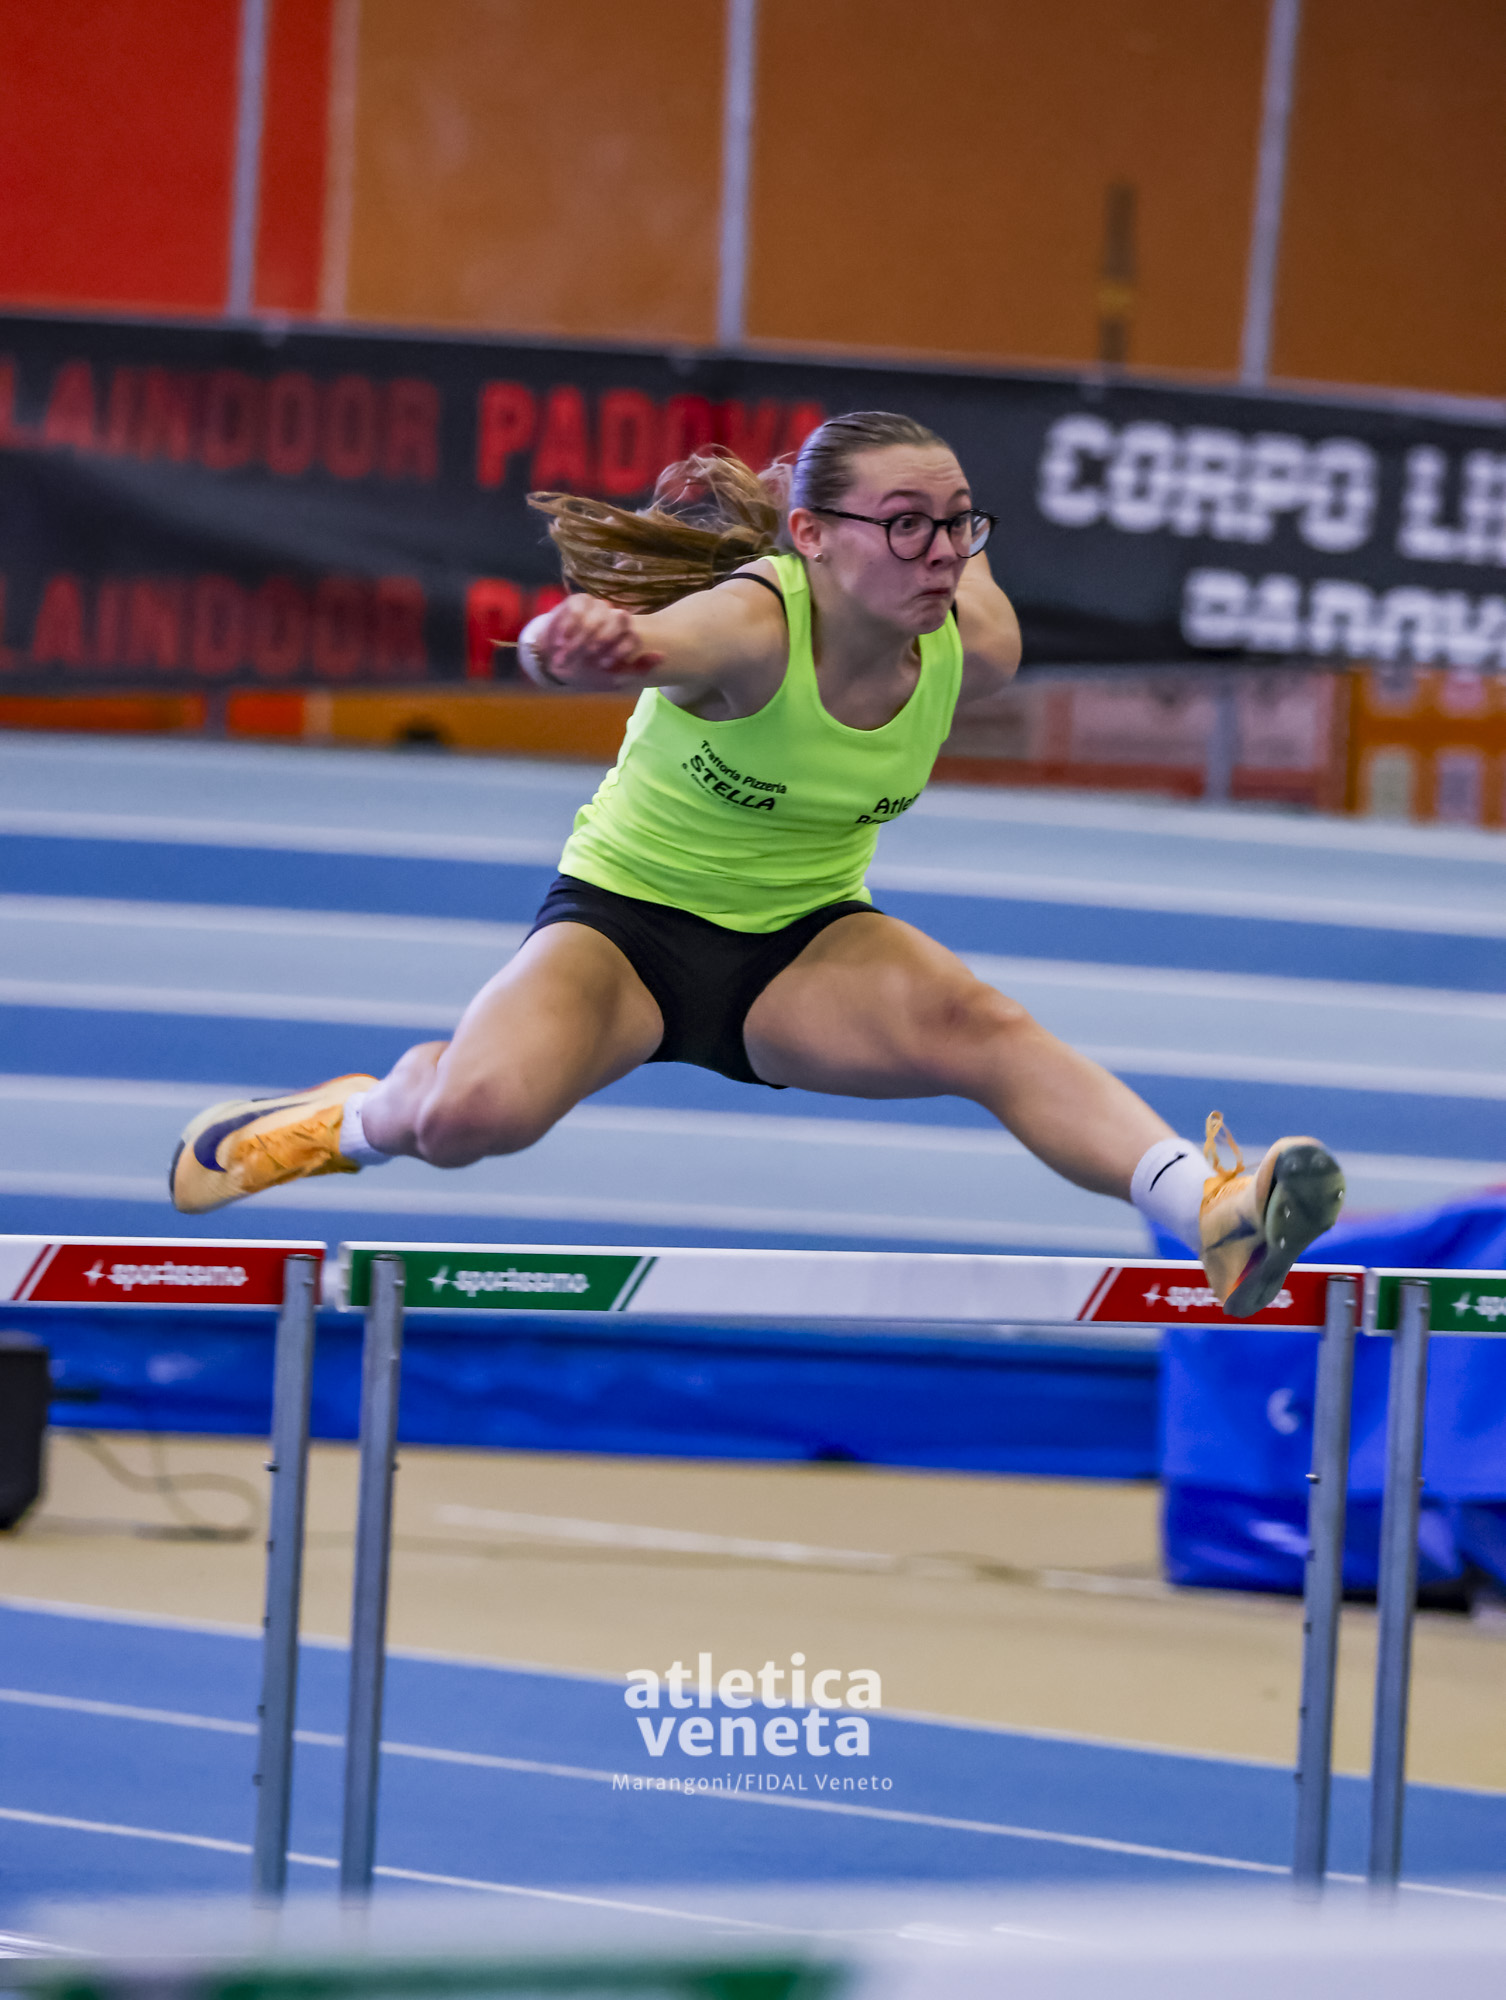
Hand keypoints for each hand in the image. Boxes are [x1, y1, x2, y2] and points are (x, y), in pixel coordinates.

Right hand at [528, 597, 664, 689]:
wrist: (555, 661)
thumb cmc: (587, 671)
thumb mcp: (614, 678)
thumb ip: (638, 668)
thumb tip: (662, 655)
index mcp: (626, 635)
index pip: (633, 636)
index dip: (619, 651)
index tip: (604, 665)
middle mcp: (615, 618)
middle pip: (621, 618)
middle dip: (604, 640)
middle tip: (590, 655)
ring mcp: (597, 607)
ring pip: (598, 615)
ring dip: (583, 638)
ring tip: (571, 652)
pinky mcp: (577, 601)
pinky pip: (578, 609)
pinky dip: (569, 627)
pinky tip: (563, 640)